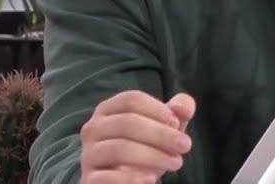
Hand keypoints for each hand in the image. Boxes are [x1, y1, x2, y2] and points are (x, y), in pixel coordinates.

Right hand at [80, 90, 195, 182]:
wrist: (123, 181)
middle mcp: (93, 129)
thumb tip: (184, 107)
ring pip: (119, 149)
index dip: (157, 109)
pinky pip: (106, 177)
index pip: (130, 100)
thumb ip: (177, 113)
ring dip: (153, 156)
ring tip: (176, 163)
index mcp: (108, 110)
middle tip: (185, 145)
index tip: (177, 123)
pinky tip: (151, 180)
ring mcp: (89, 155)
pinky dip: (131, 179)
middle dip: (161, 134)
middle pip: (126, 123)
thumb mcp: (162, 129)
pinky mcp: (89, 179)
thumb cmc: (144, 148)